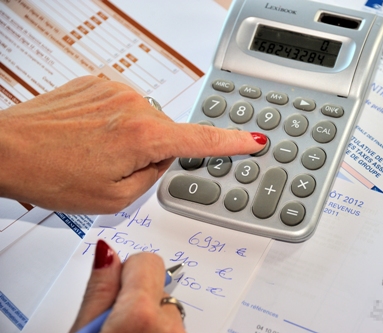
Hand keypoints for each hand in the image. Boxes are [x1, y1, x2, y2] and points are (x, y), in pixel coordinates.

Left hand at [0, 76, 266, 213]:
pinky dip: (116, 123)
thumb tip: (164, 157)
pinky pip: (124, 106)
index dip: (232, 142)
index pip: (201, 139)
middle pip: (167, 133)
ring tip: (95, 153)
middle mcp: (133, 105)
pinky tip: (89, 137)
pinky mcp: (100, 82)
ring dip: (131, 139)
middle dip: (153, 153)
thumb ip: (154, 176)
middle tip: (116, 169)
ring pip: (145, 120)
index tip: (254, 140)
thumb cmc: (51, 175)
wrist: (5, 149)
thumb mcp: (114, 198)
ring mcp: (115, 89)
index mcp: (143, 136)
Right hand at [70, 240, 184, 332]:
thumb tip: (107, 251)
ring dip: (146, 316)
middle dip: (134, 297)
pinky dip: (156, 328)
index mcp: (142, 313)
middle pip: (155, 284)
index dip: (123, 273)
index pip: (145, 260)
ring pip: (164, 305)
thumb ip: (98, 291)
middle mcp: (169, 323)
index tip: (111, 293)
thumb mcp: (84, 331)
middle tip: (111, 324)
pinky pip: (171, 324)